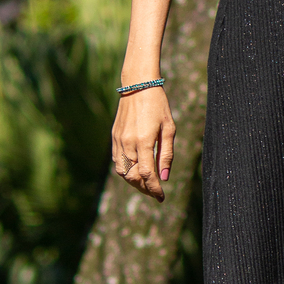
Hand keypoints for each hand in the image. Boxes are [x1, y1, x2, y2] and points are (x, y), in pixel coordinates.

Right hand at [111, 86, 175, 202]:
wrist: (137, 86)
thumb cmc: (158, 106)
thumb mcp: (169, 129)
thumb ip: (166, 154)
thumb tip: (164, 177)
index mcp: (144, 141)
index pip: (148, 174)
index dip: (154, 189)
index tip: (161, 197)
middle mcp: (128, 143)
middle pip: (133, 177)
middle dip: (145, 188)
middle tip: (155, 193)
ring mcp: (119, 141)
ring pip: (123, 172)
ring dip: (134, 182)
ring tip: (147, 184)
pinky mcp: (114, 137)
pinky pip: (118, 162)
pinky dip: (126, 171)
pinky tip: (136, 171)